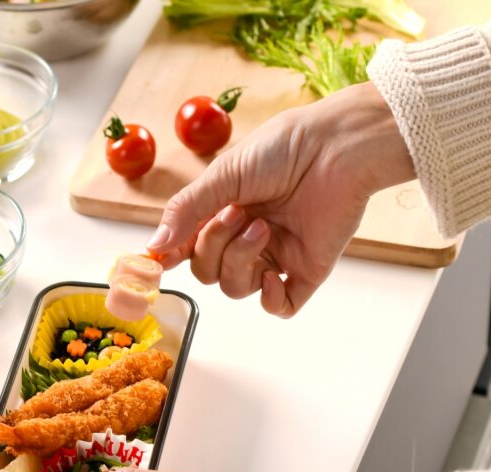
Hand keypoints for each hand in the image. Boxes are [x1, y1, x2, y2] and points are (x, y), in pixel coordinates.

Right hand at [148, 81, 414, 317]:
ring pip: (236, 288)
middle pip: (207, 272)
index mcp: (220, 214)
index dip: (170, 257)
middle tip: (237, 214)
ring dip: (240, 260)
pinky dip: (270, 299)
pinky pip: (280, 306)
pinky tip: (271, 277)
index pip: (185, 249)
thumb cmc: (282, 148)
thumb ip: (185, 211)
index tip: (158, 261)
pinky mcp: (305, 270)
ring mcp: (273, 256)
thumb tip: (154, 246)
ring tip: (262, 227)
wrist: (336, 146)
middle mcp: (243, 238)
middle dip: (214, 247)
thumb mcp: (222, 175)